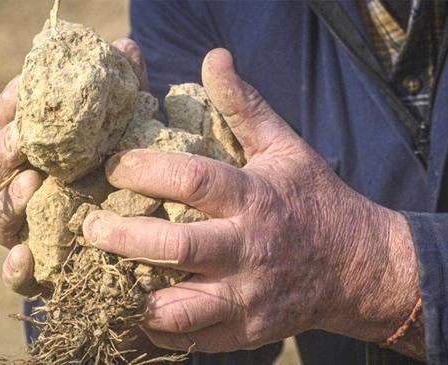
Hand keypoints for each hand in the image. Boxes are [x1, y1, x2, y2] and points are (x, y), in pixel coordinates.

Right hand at [0, 38, 148, 296]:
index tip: (12, 104)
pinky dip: (15, 269)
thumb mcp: (135, 127)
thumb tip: (126, 50)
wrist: (155, 229)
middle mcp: (29, 187)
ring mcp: (32, 230)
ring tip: (28, 186)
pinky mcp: (45, 271)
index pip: (13, 122)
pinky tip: (26, 255)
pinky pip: (17, 277)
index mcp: (44, 148)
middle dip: (2, 153)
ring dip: (6, 203)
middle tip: (21, 144)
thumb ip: (127, 89)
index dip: (9, 109)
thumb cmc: (137, 169)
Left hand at [82, 49, 422, 356]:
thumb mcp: (284, 148)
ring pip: (179, 308)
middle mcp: (248, 249)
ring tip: (109, 276)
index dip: (143, 170)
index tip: (111, 166)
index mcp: (254, 198)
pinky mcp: (248, 330)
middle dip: (121, 236)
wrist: (358, 267)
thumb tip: (214, 57)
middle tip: (89, 226)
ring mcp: (248, 296)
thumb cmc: (313, 201)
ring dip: (136, 295)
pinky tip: (141, 311)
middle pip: (174, 247)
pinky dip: (161, 330)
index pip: (191, 180)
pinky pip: (193, 339)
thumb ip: (244, 106)